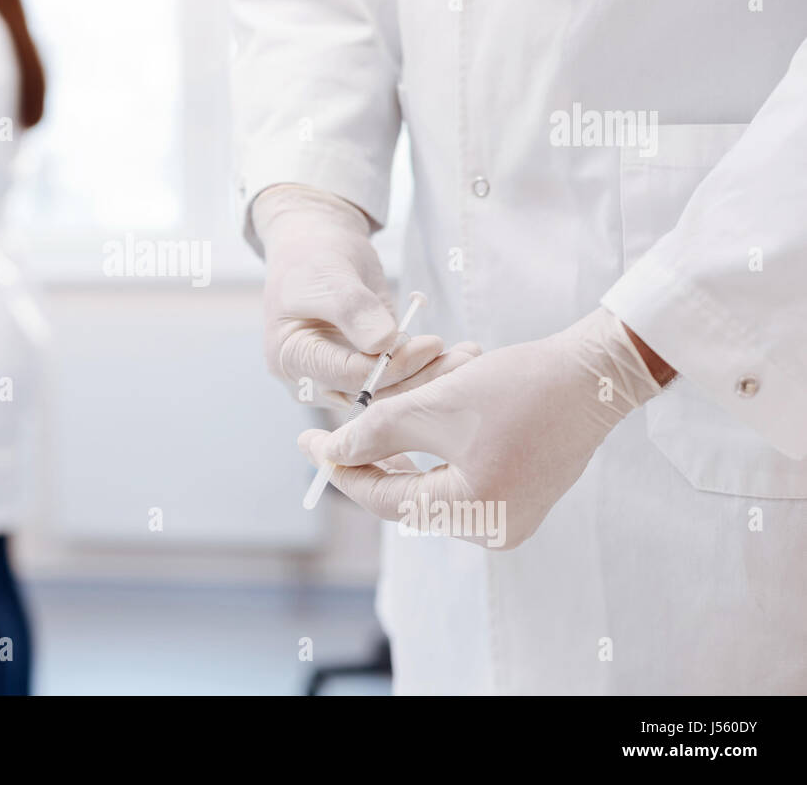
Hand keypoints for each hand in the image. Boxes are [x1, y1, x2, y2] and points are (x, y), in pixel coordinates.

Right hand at [254, 184, 453, 407]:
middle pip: (371, 395)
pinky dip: (425, 371)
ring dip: (428, 379)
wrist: (315, 248)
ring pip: (388, 395)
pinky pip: (396, 382)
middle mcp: (311, 379)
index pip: (348, 376)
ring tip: (467, 356)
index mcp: (290, 358)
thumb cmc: (313, 257)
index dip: (392, 365)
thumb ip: (353, 310)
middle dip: (419, 379)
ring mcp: (337, 380)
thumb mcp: (329, 276)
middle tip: (463, 358)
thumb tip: (384, 344)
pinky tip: (456, 357)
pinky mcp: (363, 374)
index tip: (431, 344)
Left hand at [298, 307, 661, 548]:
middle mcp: (494, 529)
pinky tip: (411, 428)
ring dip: (403, 450)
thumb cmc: (520, 386)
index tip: (307, 444)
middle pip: (406, 496)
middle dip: (372, 457)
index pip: (385, 498)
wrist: (596, 373)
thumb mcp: (436, 405)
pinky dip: (433, 453)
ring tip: (371, 422)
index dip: (341, 469)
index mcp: (475, 514)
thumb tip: (330, 453)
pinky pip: (456, 480)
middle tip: (330, 432)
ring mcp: (510, 517)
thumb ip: (377, 432)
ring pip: (429, 485)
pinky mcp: (520, 497)